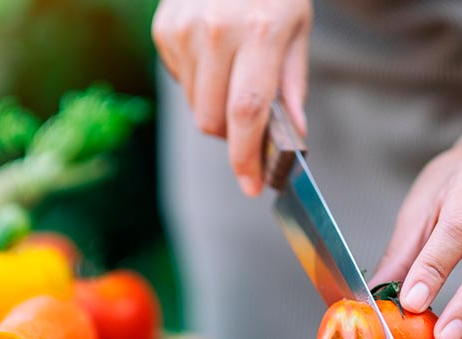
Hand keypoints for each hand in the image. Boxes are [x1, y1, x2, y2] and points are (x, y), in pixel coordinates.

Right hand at [152, 0, 311, 195]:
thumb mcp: (297, 29)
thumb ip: (292, 86)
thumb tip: (293, 137)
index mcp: (260, 32)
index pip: (247, 112)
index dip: (246, 158)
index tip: (251, 185)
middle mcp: (216, 32)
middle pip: (212, 120)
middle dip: (232, 136)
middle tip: (249, 122)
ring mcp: (183, 30)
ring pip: (194, 106)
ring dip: (215, 107)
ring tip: (233, 72)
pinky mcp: (163, 30)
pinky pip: (181, 83)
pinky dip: (199, 83)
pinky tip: (214, 54)